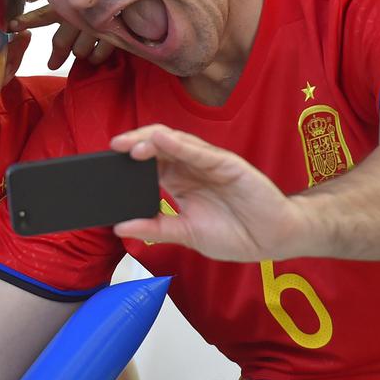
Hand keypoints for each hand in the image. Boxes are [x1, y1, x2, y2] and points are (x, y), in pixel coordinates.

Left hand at [10, 5, 114, 69]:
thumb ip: (66, 3)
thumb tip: (45, 10)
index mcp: (70, 2)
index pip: (44, 14)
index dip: (27, 20)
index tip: (12, 26)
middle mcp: (80, 13)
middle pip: (61, 41)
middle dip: (57, 54)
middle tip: (52, 64)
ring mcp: (96, 25)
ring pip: (79, 51)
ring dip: (81, 51)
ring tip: (88, 45)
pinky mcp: (113, 35)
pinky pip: (98, 55)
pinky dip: (97, 56)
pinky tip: (99, 51)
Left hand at [110, 125, 307, 260]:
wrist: (274, 239)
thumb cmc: (235, 233)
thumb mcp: (187, 234)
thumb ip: (156, 228)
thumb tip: (120, 227)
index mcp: (179, 182)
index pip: (149, 164)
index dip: (128, 161)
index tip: (106, 164)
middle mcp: (192, 168)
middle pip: (158, 148)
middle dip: (135, 145)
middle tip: (114, 148)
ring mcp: (209, 164)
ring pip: (176, 143)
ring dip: (153, 141)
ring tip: (131, 144)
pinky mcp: (228, 164)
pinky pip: (201, 152)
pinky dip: (181, 145)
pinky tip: (163, 140)